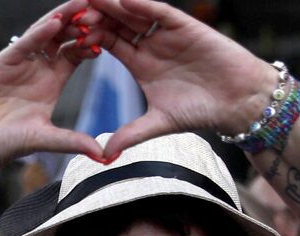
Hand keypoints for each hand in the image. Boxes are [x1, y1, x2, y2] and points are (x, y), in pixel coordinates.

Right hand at [0, 0, 108, 177]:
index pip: (80, 52)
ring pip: (46, 32)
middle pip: (66, 36)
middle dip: (85, 21)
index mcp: (54, 80)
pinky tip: (55, 22)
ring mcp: (21, 62)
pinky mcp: (2, 62)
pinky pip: (24, 43)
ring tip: (84, 3)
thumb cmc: (5, 143)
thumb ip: (73, 141)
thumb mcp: (45, 139)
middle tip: (106, 8)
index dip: (96, 41)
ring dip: (65, 17)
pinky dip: (39, 32)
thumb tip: (104, 155)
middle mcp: (40, 67)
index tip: (117, 31)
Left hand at [67, 0, 282, 157]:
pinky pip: (160, 13)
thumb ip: (129, 135)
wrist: (237, 102)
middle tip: (68, 12)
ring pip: (134, 13)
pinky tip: (124, 1)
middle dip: (94, 16)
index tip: (62, 34)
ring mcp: (167, 34)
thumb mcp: (157, 123)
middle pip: (116, 23)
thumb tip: (104, 155)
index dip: (86, 37)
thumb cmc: (201, 111)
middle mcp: (151, 44)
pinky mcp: (186, 28)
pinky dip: (143, 6)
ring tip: (89, 0)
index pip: (107, 42)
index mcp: (139, 62)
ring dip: (113, 6)